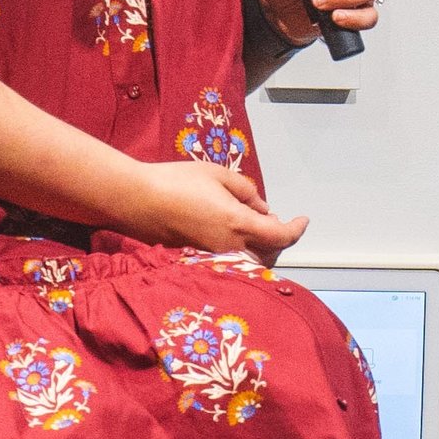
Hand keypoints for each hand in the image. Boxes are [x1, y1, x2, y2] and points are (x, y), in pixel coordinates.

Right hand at [126, 158, 305, 260]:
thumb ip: (246, 191)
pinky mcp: (196, 260)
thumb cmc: (176, 182)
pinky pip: (229, 263)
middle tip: (278, 221)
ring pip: (249, 263)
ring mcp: (212, 257)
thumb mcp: (218, 175)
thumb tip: (260, 207)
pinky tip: (234, 236)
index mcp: (239, 224)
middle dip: (279, 239)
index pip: (281, 236)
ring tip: (257, 228)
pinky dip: (240, 253)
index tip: (303, 220)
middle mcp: (229, 247)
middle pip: (269, 254)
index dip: (297, 229)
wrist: (136, 200)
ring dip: (261, 249)